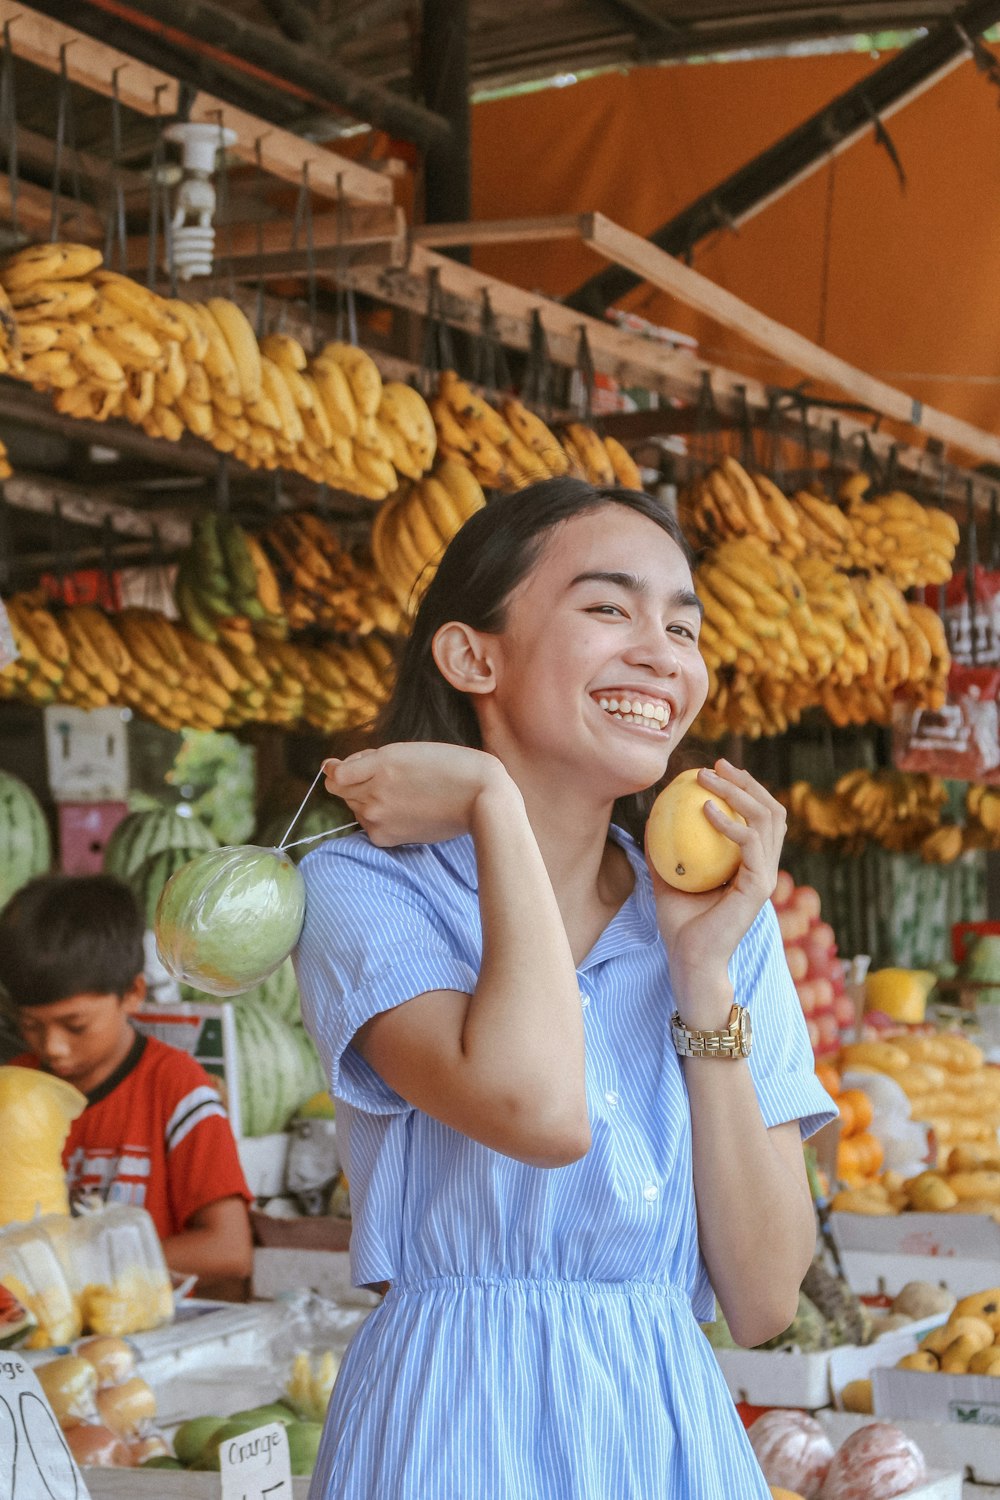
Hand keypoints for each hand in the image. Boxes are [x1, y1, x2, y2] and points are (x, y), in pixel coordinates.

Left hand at [322, 742, 516, 846]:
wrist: (482, 798)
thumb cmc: (449, 767)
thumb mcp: (406, 751)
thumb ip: (365, 761)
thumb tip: (329, 770)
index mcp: (381, 762)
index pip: (335, 773)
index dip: (344, 769)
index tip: (358, 768)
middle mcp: (373, 790)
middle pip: (342, 791)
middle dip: (359, 783)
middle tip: (396, 780)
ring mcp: (377, 816)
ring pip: (355, 808)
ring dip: (369, 800)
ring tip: (405, 795)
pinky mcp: (386, 836)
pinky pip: (368, 826)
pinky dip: (379, 819)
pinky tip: (405, 812)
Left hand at [647, 760, 785, 1011]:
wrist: (690, 961)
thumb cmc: (680, 925)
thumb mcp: (667, 879)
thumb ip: (664, 851)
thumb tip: (649, 818)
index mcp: (750, 864)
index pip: (759, 817)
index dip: (743, 788)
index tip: (713, 769)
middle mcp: (764, 867)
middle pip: (772, 811)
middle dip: (747, 781)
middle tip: (717, 765)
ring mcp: (765, 877)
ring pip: (767, 820)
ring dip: (739, 792)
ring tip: (707, 778)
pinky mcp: (758, 889)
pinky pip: (750, 845)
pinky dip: (730, 823)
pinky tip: (705, 809)